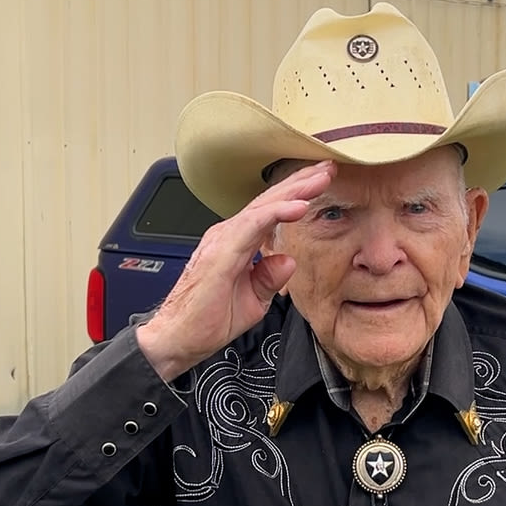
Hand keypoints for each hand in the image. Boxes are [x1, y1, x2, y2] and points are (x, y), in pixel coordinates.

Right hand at [136, 160, 333, 379]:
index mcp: (235, 243)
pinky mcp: (221, 251)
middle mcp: (228, 235)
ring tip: (320, 179)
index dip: (296, 195)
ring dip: (294, 191)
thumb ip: (269, 278)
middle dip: (300, 183)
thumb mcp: (252, 301)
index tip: (321, 184)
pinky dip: (277, 212)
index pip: (270, 212)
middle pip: (269, 201)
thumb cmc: (206, 320)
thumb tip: (287, 260)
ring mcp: (223, 239)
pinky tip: (298, 206)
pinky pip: (253, 224)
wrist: (178, 338)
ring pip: (263, 207)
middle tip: (327, 167)